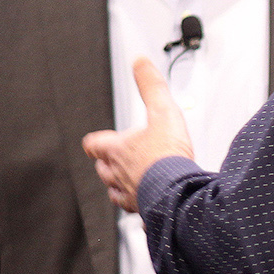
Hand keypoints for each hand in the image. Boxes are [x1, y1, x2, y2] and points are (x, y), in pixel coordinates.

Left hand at [81, 57, 194, 212]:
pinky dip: (136, 203)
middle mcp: (118, 174)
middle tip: (115, 158)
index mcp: (118, 150)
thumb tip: (140, 63)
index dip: (95, 141)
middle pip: (102, 168)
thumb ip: (151, 86)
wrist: (179, 193)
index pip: (95, 144)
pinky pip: (132, 208)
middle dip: (107, 163)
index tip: (95, 141)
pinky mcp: (142, 210)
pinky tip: (145, 202)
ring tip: (128, 180)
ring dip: (118, 184)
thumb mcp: (162, 111)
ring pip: (114, 190)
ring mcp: (129, 194)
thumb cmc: (167, 156)